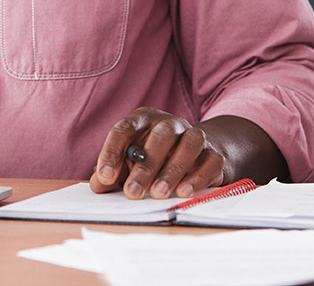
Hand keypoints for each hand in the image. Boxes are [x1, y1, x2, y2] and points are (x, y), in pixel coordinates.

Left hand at [89, 107, 226, 199]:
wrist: (199, 154)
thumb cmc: (155, 158)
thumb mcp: (129, 163)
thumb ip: (113, 173)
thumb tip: (98, 184)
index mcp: (144, 120)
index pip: (125, 128)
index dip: (112, 151)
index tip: (105, 176)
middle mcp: (170, 123)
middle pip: (161, 135)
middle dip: (145, 166)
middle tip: (132, 193)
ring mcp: (195, 135)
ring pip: (189, 144)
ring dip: (172, 169)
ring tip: (158, 194)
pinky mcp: (214, 153)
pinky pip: (210, 160)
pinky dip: (198, 177)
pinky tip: (183, 193)